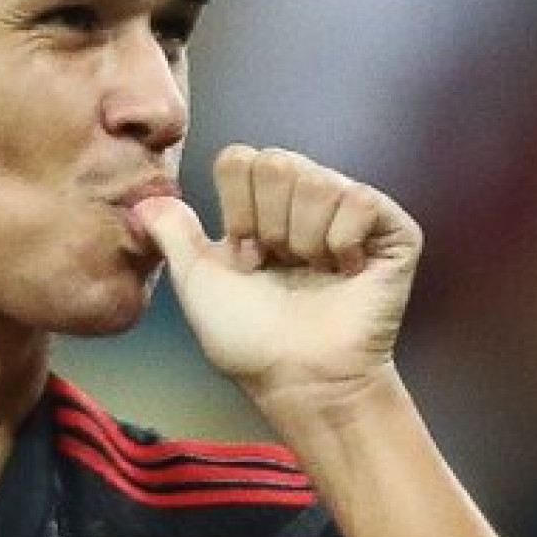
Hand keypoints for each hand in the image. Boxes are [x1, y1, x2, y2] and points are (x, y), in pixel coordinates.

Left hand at [139, 144, 421, 421]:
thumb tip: (145, 198)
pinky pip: (359, 199)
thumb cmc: (249, 340)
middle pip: (276, 162)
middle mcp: (305, 202)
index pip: (240, 159)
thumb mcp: (196, 283)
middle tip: (278, 267)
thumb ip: (171, 234)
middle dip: (268, 224)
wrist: (301, 378)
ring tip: (312, 274)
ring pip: (316, 180)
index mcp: (260, 208)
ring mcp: (350, 212)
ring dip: (303, 240)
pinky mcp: (392, 228)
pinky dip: (342, 242)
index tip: (244, 258)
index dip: (235, 209)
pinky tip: (345, 271)